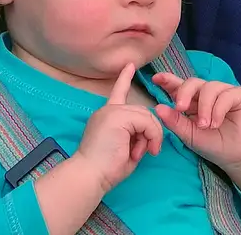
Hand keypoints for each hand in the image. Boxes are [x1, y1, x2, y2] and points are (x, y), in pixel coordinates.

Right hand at [72, 63, 164, 193]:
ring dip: (150, 136)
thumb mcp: (124, 148)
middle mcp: (109, 110)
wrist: (89, 175)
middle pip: (142, 111)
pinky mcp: (119, 116)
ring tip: (141, 153)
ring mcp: (113, 111)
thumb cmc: (105, 170)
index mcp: (107, 116)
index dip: (124, 79)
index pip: (118, 92)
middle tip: (145, 152)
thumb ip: (134, 136)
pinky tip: (140, 152)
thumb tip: (146, 135)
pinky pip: (147, 122)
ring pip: (147, 116)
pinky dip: (150, 137)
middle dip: (149, 132)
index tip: (130, 65)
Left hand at [151, 71, 240, 172]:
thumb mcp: (190, 136)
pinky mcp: (240, 95)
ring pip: (209, 87)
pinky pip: (226, 95)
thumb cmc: (213, 145)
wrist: (236, 158)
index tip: (156, 78)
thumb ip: (176, 122)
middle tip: (180, 108)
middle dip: (184, 92)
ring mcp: (225, 92)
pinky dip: (218, 109)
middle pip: (193, 82)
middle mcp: (208, 93)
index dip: (168, 80)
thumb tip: (158, 107)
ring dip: (204, 107)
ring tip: (205, 126)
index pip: (180, 86)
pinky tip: (216, 123)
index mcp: (194, 101)